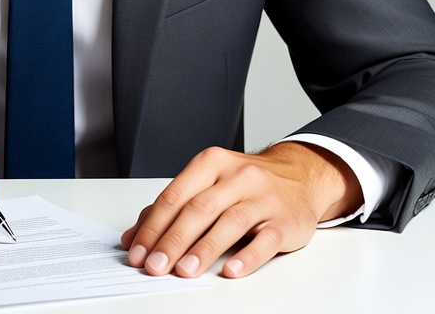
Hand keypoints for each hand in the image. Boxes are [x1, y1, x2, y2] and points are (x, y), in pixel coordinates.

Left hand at [120, 142, 361, 277]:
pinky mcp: (285, 221)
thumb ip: (173, 207)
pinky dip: (247, 257)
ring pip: (229, 222)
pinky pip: (265, 240)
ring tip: (184, 271)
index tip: (138, 251)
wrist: (299, 176)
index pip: (176, 195)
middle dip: (173, 240)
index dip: (154, 225)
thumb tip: (135, 236)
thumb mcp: (209, 183)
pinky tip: (231, 270)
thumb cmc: (245, 183)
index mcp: (211, 163)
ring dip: (204, 249)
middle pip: (199, 208)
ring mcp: (262, 198)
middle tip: (155, 265)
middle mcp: (237, 176)